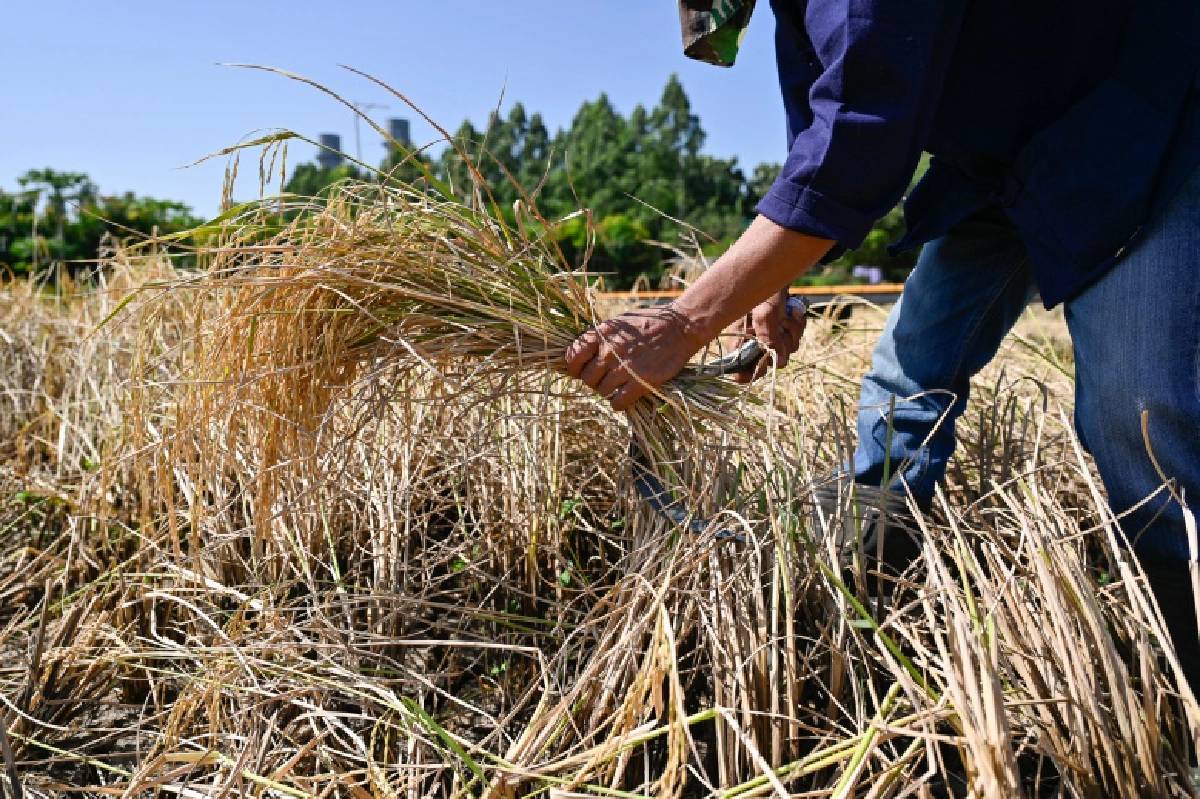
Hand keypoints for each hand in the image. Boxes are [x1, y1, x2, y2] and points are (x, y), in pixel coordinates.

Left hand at [564, 304, 704, 411]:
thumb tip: (585, 352)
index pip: (573, 355)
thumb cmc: (650, 323)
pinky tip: (623, 398)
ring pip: (602, 391)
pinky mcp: (641, 381)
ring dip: (607, 392)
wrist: (680, 327)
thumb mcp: (620, 323)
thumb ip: (602, 337)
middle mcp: (610, 351)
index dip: (574, 366)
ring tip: (617, 386)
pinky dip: (618, 403)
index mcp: (602, 334)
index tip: (579, 371)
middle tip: (603, 379)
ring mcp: (625, 367)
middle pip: (587, 378)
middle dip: (593, 381)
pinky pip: (618, 402)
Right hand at [730, 290, 806, 383]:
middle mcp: (751, 343)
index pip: (740, 373)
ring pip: (785, 350)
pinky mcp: (779, 332)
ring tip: (788, 312)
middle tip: (782, 324)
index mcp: (737, 341)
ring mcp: (766, 338)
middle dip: (782, 344)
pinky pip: (793, 340)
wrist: (775, 273)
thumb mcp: (765, 311)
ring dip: (792, 332)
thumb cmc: (762, 288)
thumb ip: (769, 338)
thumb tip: (779, 361)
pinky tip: (794, 311)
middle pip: (770, 361)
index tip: (769, 357)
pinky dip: (797, 326)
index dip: (754, 371)